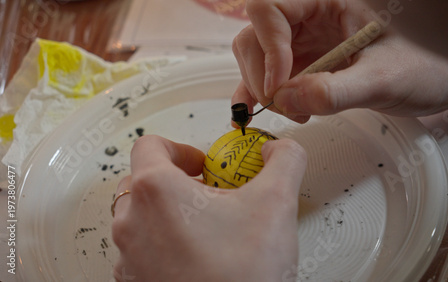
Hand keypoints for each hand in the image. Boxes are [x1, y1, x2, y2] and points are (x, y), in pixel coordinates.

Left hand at [112, 135, 306, 280]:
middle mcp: (131, 222)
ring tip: (207, 228)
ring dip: (169, 213)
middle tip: (209, 195)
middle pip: (142, 181)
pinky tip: (198, 256)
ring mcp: (129, 256)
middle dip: (177, 182)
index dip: (181, 148)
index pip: (150, 145)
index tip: (204, 166)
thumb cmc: (243, 273)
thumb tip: (280, 150)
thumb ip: (284, 160)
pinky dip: (164, 244)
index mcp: (155, 191)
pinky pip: (142, 250)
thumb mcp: (277, 202)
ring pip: (140, 217)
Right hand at [232, 0, 447, 123]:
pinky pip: (270, 75)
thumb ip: (335, 91)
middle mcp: (311, 19)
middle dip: (261, 72)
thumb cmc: (426, 65)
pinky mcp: (306, 66)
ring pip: (258, 56)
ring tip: (291, 111)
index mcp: (329, 2)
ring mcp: (305, 43)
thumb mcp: (385, 79)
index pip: (270, 8)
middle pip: (256, 34)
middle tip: (281, 103)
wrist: (441, 79)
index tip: (280, 84)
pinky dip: (260, 93)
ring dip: (261, 87)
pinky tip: (261, 110)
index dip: (267, 45)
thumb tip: (286, 100)